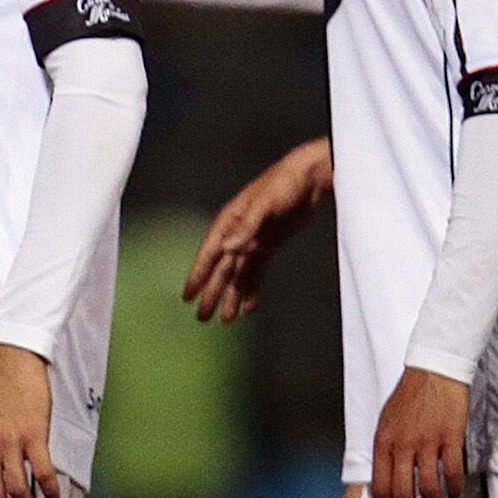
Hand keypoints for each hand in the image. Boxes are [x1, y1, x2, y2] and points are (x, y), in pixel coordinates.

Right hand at [184, 136, 334, 322]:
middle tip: (202, 318)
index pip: (209, 254)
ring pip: (238, 274)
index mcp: (230, 222)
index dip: (197, 276)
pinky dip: (252, 289)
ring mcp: (253, 240)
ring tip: (225, 320)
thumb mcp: (265, 204)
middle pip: (221, 270)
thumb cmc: (284, 184)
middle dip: (211, 294)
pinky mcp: (269, 244)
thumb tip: (228, 249)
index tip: (187, 296)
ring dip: (231, 296)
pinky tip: (248, 306)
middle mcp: (237, 233)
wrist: (310, 177)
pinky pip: (257, 271)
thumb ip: (247, 227)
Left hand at [367, 367, 471, 497]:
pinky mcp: (450, 437)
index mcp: (383, 443)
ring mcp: (427, 442)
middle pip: (403, 493)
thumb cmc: (409, 397)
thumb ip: (386, 451)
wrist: (433, 371)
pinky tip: (455, 497)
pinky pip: (452, 473)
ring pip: (428, 489)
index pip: (380, 487)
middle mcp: (402, 445)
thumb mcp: (386, 423)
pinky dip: (454, 490)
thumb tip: (386, 479)